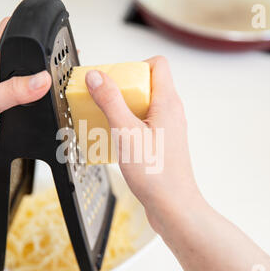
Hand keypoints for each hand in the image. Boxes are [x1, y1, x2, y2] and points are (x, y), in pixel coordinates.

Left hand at [0, 18, 51, 194]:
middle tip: (60, 58)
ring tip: (62, 81)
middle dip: (43, 55)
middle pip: (27, 59)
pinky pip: (40, 104)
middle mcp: (0, 83)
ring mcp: (12, 100)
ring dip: (49, 81)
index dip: (22, 29)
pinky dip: (49, 103)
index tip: (42, 32)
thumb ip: (12, 90)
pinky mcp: (21, 117)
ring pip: (36, 82)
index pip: (6, 37)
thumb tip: (40, 79)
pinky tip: (55, 105)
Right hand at [85, 56, 203, 232]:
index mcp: (167, 102)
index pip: (157, 64)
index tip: (114, 79)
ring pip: (144, 106)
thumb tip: (97, 77)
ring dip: (123, 110)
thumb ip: (110, 101)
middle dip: (123, 90)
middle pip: (146, 85)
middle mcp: (171, 113)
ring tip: (107, 123)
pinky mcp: (163, 144)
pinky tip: (116, 142)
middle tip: (106, 102)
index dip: (134, 66)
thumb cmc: (156, 174)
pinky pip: (144, 125)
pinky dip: (128, 127)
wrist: (173, 206)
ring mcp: (168, 129)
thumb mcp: (126, 132)